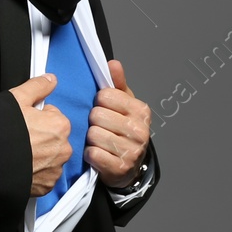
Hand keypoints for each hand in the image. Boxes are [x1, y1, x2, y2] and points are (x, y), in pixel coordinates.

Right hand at [8, 72, 72, 196]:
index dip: (35, 117)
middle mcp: (62, 150)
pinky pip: (44, 177)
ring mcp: (54, 171)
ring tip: (16, 154)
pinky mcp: (44, 188)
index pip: (53, 117)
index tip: (21, 122)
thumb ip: (37, 87)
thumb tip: (51, 79)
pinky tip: (18, 167)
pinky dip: (34, 173)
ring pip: (50, 158)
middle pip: (53, 139)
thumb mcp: (15, 98)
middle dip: (40, 138)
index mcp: (60, 126)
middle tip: (17, 138)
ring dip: (38, 156)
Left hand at [86, 59, 150, 187]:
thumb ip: (116, 84)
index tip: (104, 109)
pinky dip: (90, 154)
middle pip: (97, 115)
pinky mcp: (120, 168)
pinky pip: (92, 154)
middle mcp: (140, 130)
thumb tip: (113, 64)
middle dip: (93, 121)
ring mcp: (132, 150)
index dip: (99, 102)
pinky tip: (97, 154)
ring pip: (93, 134)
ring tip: (99, 140)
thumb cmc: (123, 130)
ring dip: (90, 138)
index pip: (105, 96)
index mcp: (141, 110)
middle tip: (100, 127)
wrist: (128, 165)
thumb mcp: (123, 105)